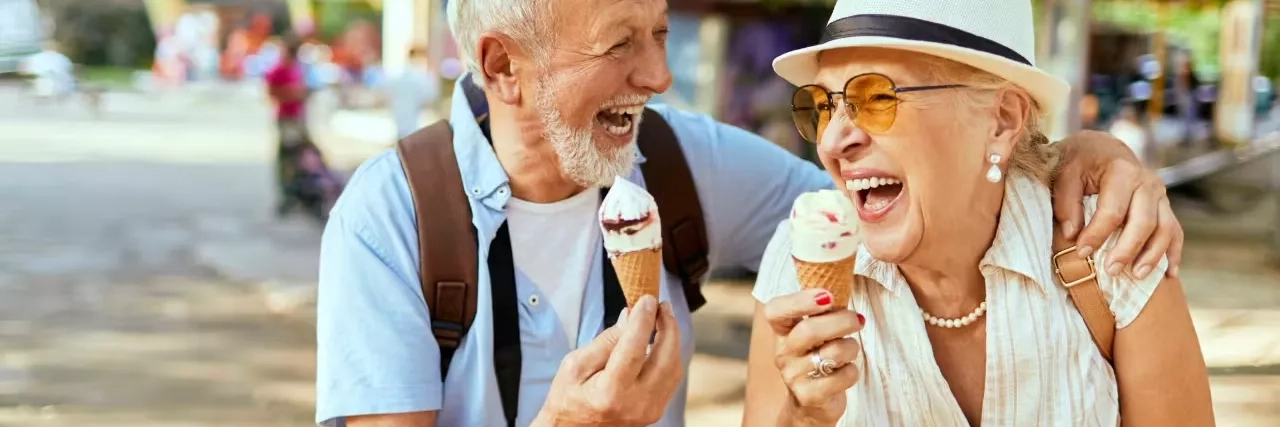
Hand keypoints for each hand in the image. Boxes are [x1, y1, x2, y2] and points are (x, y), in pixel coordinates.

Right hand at [534, 296, 682, 426]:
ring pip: (673, 368)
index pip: (635, 350)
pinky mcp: (655, 411)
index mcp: (609, 393)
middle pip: (665, 358)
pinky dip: (670, 355)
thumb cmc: (568, 399)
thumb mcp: (574, 365)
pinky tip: (662, 341)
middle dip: (668, 326)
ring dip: (672, 339)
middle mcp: (635, 404)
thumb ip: (605, 341)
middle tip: (661, 305)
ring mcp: (649, 410)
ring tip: (662, 318)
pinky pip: (671, 378)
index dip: (644, 321)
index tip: (648, 299)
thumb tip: (630, 316)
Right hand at [765, 289, 864, 425]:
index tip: (827, 296)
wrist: (811, 403)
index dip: (800, 301)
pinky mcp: (809, 396)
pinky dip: (852, 371)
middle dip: (841, 321)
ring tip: (850, 349)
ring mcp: (794, 377)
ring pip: (831, 353)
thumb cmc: (818, 358)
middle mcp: (783, 353)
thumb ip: (821, 311)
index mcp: (782, 333)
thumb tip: (842, 280)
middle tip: (857, 319)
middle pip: (809, 330)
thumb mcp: (814, 334)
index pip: (776, 311)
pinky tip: (846, 371)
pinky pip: (842, 376)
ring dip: (850, 347)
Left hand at [1052, 130, 1182, 278]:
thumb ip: (1066, 202)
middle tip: (1110, 271)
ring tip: (1136, 276)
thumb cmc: (1080, 163)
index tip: (1081, 252)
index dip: (1097, 234)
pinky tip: (1169, 275)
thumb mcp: (1065, 173)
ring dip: (1153, 256)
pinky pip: (1175, 231)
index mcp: (1122, 171)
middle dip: (1128, 249)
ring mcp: (1160, 195)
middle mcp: (1147, 182)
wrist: (1102, 149)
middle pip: (1144, 222)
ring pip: (1165, 229)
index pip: (1113, 210)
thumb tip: (1072, 234)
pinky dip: (1173, 253)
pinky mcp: (1165, 206)